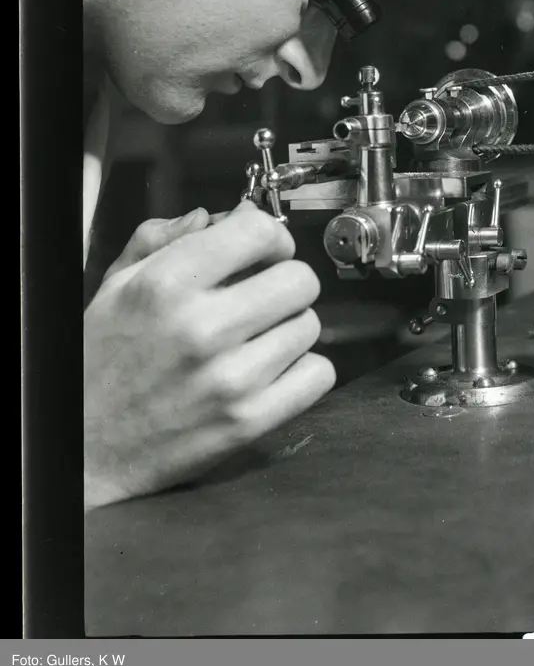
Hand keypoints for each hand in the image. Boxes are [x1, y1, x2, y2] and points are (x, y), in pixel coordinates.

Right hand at [84, 201, 335, 509]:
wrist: (83, 449)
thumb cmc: (99, 364)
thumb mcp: (115, 286)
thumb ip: (162, 239)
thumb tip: (212, 216)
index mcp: (166, 285)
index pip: (260, 231)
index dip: (269, 237)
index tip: (263, 250)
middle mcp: (202, 328)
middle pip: (300, 278)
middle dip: (285, 281)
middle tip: (263, 295)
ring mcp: (230, 378)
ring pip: (310, 325)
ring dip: (290, 327)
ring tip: (256, 338)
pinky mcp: (249, 421)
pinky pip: (319, 374)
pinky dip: (303, 370)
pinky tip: (271, 369)